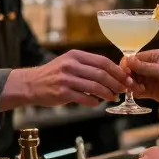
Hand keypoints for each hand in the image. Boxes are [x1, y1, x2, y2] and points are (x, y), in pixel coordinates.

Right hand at [13, 50, 131, 106]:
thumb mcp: (69, 62)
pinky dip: (94, 102)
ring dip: (107, 93)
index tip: (126, 78)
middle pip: (101, 74)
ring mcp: (66, 79)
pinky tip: (97, 103)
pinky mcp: (62, 92)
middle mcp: (71, 65)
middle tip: (123, 89)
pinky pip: (84, 98)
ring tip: (113, 97)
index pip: (102, 61)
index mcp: (76, 55)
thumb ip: (88, 65)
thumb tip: (112, 73)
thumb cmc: (54, 74)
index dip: (117, 71)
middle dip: (116, 83)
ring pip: (94, 87)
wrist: (31, 84)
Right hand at [121, 50, 158, 109]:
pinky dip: (136, 92)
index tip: (124, 73)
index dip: (127, 65)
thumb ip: (145, 67)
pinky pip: (139, 90)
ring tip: (137, 89)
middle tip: (130, 83)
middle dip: (129, 76)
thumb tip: (127, 60)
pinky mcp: (151, 91)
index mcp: (154, 57)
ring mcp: (151, 80)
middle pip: (132, 70)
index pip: (135, 58)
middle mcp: (151, 67)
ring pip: (134, 81)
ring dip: (132, 85)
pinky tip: (140, 93)